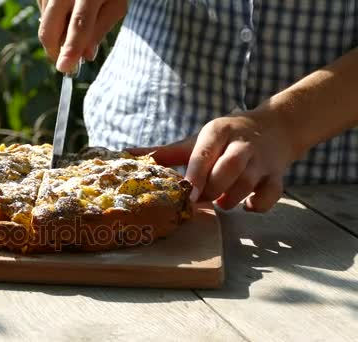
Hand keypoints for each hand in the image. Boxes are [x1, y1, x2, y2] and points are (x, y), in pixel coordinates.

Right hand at [37, 0, 127, 71]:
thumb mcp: (116, 5)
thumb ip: (101, 29)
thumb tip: (86, 55)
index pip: (79, 23)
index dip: (71, 47)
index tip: (64, 67)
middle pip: (50, 27)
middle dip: (54, 51)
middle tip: (64, 64)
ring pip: (44, 23)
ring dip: (56, 35)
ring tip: (72, 30)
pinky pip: (42, 13)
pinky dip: (52, 21)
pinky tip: (65, 15)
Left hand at [127, 111, 299, 211]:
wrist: (274, 128)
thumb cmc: (225, 139)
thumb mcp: (197, 141)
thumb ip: (165, 153)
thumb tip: (126, 155)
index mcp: (217, 132)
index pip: (204, 153)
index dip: (194, 175)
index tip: (185, 195)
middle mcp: (241, 144)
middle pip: (229, 168)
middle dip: (213, 189)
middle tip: (201, 201)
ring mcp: (262, 160)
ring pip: (248, 183)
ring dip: (231, 199)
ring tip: (221, 203)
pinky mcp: (277, 175)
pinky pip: (272, 194)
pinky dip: (259, 205)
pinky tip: (247, 207)